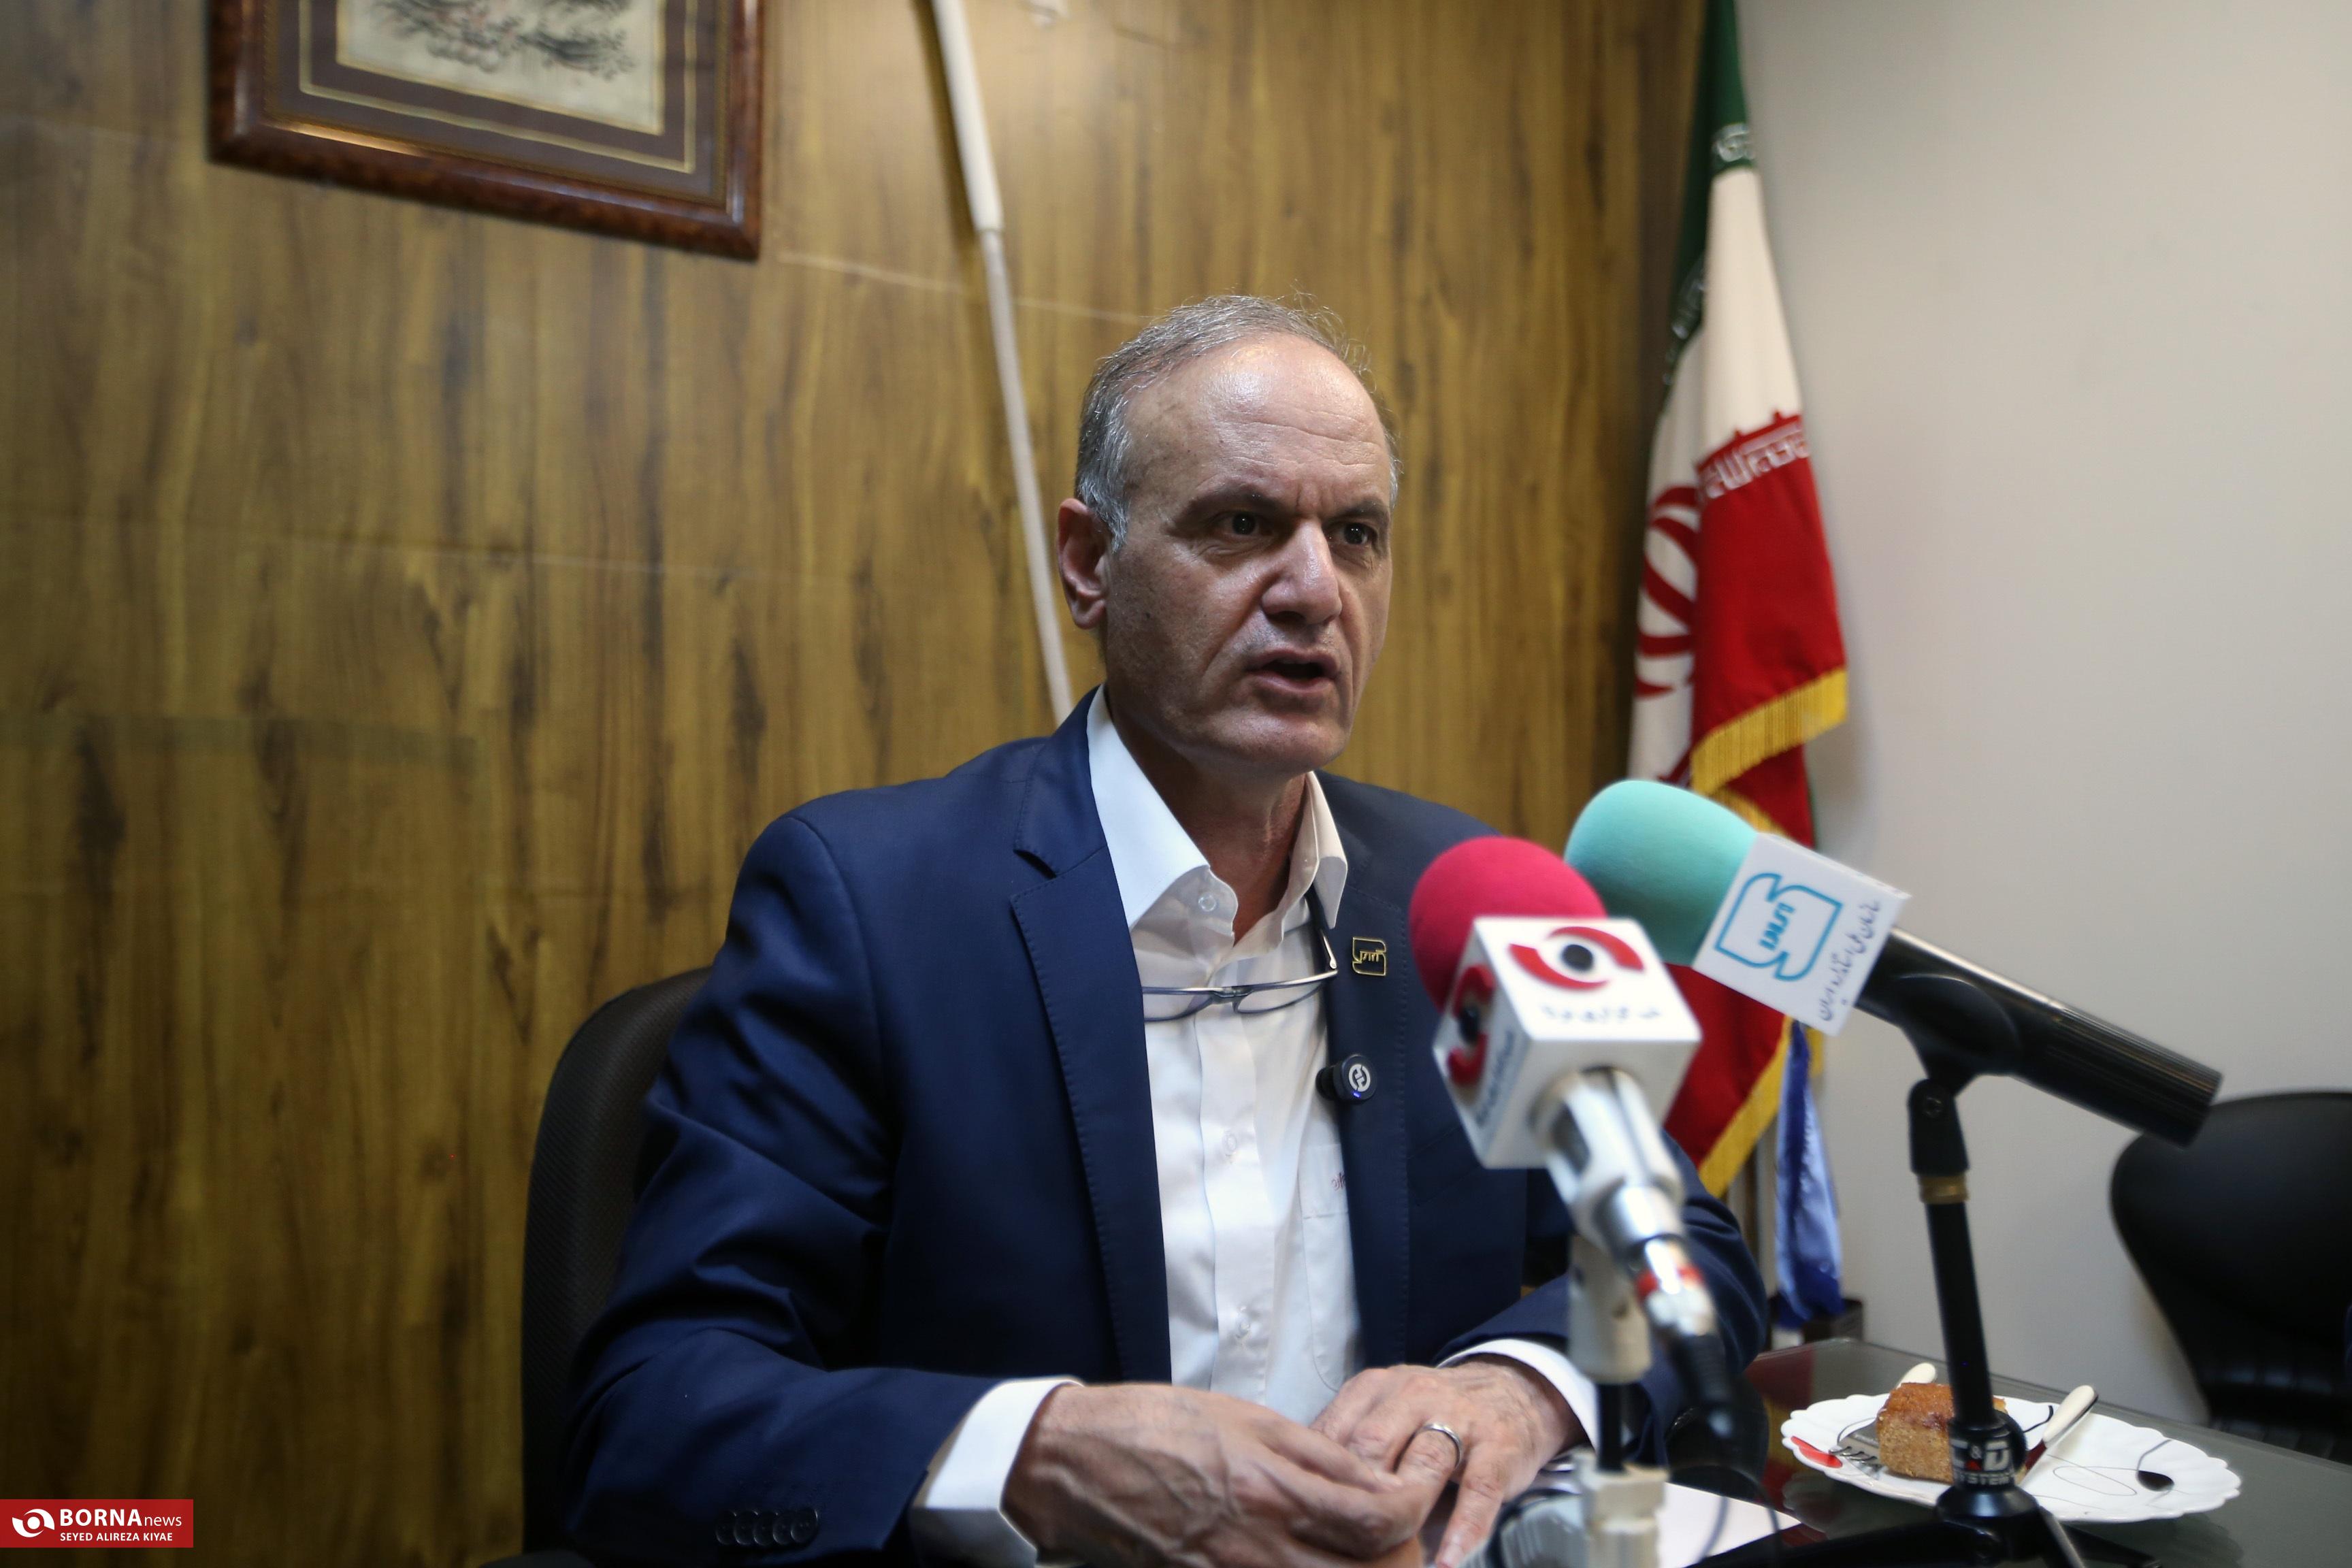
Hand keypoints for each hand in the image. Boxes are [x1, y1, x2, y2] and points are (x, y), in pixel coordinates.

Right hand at [1004, 1383, 1427, 1567]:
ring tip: (1353, 1549)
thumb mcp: (1248, 1418)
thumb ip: (1318, 1455)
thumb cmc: (1156, 1425)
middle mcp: (1259, 1544)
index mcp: (1273, 1487)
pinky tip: (1304, 1557)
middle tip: (1396, 1539)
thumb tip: (1374, 1479)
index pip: (1377, 1522)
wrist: (1075, 1461)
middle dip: (1394, 1561)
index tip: (1415, 1500)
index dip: (1412, 1516)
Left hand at [1311, 1360, 1579, 1567]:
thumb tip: (1298, 1501)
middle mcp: (1414, 1395)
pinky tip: (1448, 1560)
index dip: (1314, 1478)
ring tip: (1388, 1548)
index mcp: (1374, 1389)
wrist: (1511, 1391)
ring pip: (1424, 1460)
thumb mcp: (1383, 1415)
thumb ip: (1346, 1450)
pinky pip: (1478, 1490)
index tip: (1302, 1516)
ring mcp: (1460, 1418)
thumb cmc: (1431, 1416)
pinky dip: (1464, 1529)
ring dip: (1404, 1507)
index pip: (1332, 1432)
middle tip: (1342, 1532)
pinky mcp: (1499, 1447)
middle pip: (1371, 1444)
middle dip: (1355, 1491)